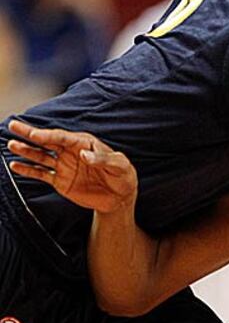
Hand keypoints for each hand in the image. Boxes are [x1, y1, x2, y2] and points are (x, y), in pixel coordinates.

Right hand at [7, 120, 136, 213]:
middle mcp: (71, 152)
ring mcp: (64, 166)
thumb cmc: (123, 175)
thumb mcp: (119, 166)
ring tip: (11, 144)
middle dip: (31, 133)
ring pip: (41, 156)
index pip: (64, 137)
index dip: (49, 135)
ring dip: (26, 151)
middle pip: (48, 141)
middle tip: (13, 125)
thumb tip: (84, 154)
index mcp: (86, 143)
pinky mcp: (60, 181)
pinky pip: (41, 174)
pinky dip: (28, 170)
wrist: (120, 197)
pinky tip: (15, 165)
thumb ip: (102, 159)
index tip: (35, 134)